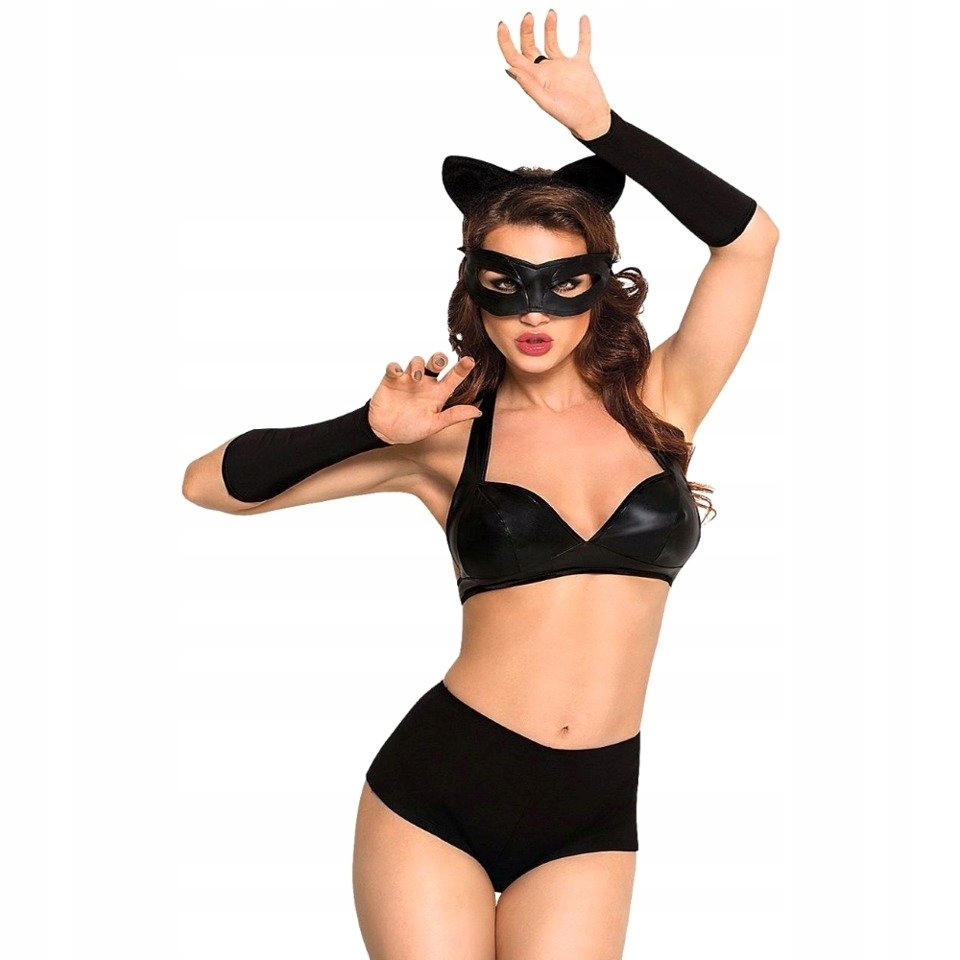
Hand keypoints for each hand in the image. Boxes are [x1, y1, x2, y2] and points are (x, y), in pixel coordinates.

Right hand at [368, 352, 481, 443]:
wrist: (385, 432)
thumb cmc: (411, 428)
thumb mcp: (434, 425)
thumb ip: (454, 416)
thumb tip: (477, 412)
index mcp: (438, 393)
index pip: (453, 377)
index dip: (462, 368)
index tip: (470, 361)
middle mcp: (425, 383)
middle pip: (436, 362)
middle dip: (439, 358)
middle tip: (438, 363)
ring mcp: (409, 380)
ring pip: (417, 361)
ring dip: (418, 365)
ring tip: (416, 376)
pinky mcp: (392, 379)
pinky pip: (394, 367)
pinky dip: (396, 367)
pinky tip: (397, 373)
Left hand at [497, 11, 611, 140]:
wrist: (592, 119)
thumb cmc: (569, 115)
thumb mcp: (546, 101)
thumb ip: (528, 85)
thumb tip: (510, 68)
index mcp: (536, 78)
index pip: (515, 57)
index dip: (506, 42)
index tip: (502, 25)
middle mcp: (547, 71)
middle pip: (530, 46)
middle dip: (526, 30)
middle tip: (528, 16)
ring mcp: (563, 67)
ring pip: (551, 42)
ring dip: (549, 27)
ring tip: (550, 14)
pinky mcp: (580, 65)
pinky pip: (581, 44)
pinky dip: (583, 32)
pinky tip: (582, 19)